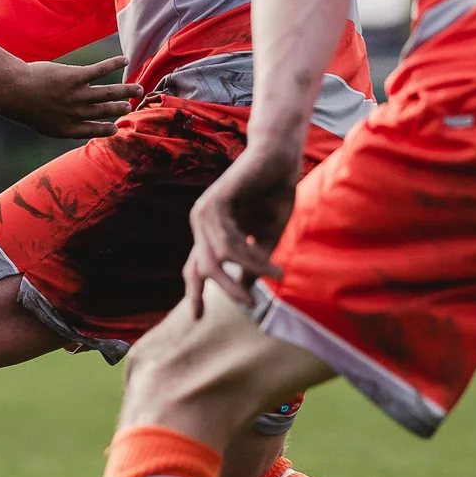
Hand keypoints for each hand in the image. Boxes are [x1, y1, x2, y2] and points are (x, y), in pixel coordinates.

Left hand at [0, 55, 136, 139]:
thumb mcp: (40, 121)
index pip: (93, 130)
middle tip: (129, 106)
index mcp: (67, 129)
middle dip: (120, 109)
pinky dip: (114, 64)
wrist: (13, 91)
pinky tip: (125, 61)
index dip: (107, 129)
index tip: (116, 128)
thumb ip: (56, 123)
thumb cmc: (22, 105)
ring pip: (108, 93)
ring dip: (125, 91)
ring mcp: (77, 95)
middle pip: (104, 111)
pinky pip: (100, 70)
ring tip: (137, 89)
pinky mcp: (76, 77)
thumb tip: (65, 122)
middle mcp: (76, 114)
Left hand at [182, 144, 297, 313]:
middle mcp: (202, 223)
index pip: (195, 268)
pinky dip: (252, 256)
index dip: (195, 293)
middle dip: (225, 289)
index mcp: (209, 232)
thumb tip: (245, 289)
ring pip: (220, 257)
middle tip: (249, 303)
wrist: (279, 158)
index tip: (198, 318)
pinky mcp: (216, 202)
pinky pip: (230, 241)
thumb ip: (253, 260)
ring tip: (275, 275)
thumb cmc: (273, 194)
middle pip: (203, 268)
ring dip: (249, 270)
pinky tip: (271, 266)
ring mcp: (205, 212)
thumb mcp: (265, 236)